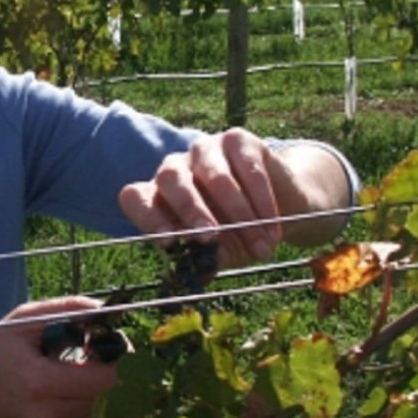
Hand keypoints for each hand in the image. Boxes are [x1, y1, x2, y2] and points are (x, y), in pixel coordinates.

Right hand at [0, 297, 117, 417]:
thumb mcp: (24, 320)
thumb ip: (67, 309)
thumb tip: (107, 311)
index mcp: (39, 382)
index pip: (106, 379)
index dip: (122, 360)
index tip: (120, 345)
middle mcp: (45, 417)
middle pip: (109, 400)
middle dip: (118, 377)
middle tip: (109, 357)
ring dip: (107, 397)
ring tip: (89, 376)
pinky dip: (93, 415)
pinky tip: (77, 397)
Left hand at [117, 129, 350, 267]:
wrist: (282, 207)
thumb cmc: (239, 233)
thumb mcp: (221, 250)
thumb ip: (206, 260)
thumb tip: (198, 278)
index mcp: (159, 196)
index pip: (136, 198)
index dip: (148, 219)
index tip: (171, 244)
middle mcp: (176, 167)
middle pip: (171, 180)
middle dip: (191, 210)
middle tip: (211, 237)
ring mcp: (204, 149)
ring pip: (216, 178)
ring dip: (240, 217)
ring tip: (261, 248)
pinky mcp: (237, 139)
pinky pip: (247, 170)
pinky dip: (262, 202)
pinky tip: (273, 227)